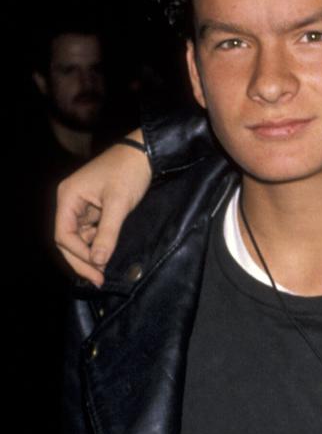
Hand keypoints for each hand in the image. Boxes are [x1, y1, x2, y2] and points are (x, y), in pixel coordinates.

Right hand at [54, 131, 151, 286]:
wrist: (145, 153)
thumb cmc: (129, 172)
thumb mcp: (119, 204)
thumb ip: (107, 234)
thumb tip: (98, 262)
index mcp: (68, 198)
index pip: (64, 235)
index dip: (79, 255)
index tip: (98, 269)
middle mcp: (70, 201)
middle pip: (68, 239)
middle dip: (83, 260)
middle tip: (99, 280)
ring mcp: (82, 204)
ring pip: (80, 237)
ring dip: (91, 254)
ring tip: (105, 272)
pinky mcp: (96, 206)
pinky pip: (92, 230)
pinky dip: (99, 244)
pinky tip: (107, 256)